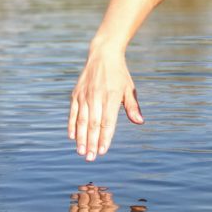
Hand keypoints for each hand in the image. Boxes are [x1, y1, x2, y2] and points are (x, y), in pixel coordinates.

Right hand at [68, 45, 142, 160]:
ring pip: (81, 120)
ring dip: (81, 137)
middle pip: (93, 124)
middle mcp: (96, 96)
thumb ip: (132, 106)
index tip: (103, 151)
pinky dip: (72, 125)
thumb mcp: (129, 88)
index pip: (107, 122)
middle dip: (91, 142)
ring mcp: (84, 95)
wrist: (103, 54)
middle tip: (91, 158)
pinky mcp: (76, 93)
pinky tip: (72, 137)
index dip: (105, 137)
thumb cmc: (119, 74)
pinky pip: (72, 112)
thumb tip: (139, 122)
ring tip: (81, 152)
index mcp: (111, 96)